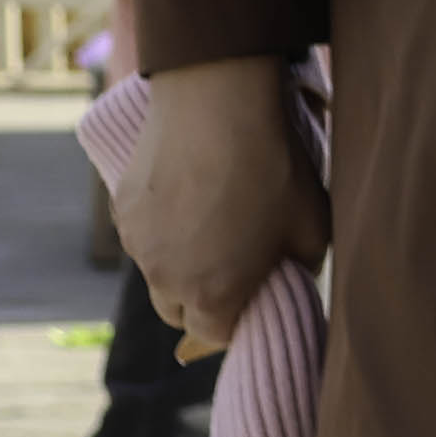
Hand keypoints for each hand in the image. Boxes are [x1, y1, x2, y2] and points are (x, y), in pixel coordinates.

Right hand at [115, 55, 326, 358]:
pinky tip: (188, 191)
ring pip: (156, 271)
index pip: (216, 335)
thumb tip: (289, 279)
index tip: (254, 296)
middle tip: (233, 264)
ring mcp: (137, 243)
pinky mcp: (122, 207)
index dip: (237, 320)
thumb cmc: (273, 167)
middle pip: (177, 311)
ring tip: (212, 220)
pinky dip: (161, 226)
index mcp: (211, 296)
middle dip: (202, 300)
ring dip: (179, 262)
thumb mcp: (312, 227)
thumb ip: (298, 269)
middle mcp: (164, 278)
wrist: (217, 101)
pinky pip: (142, 234)